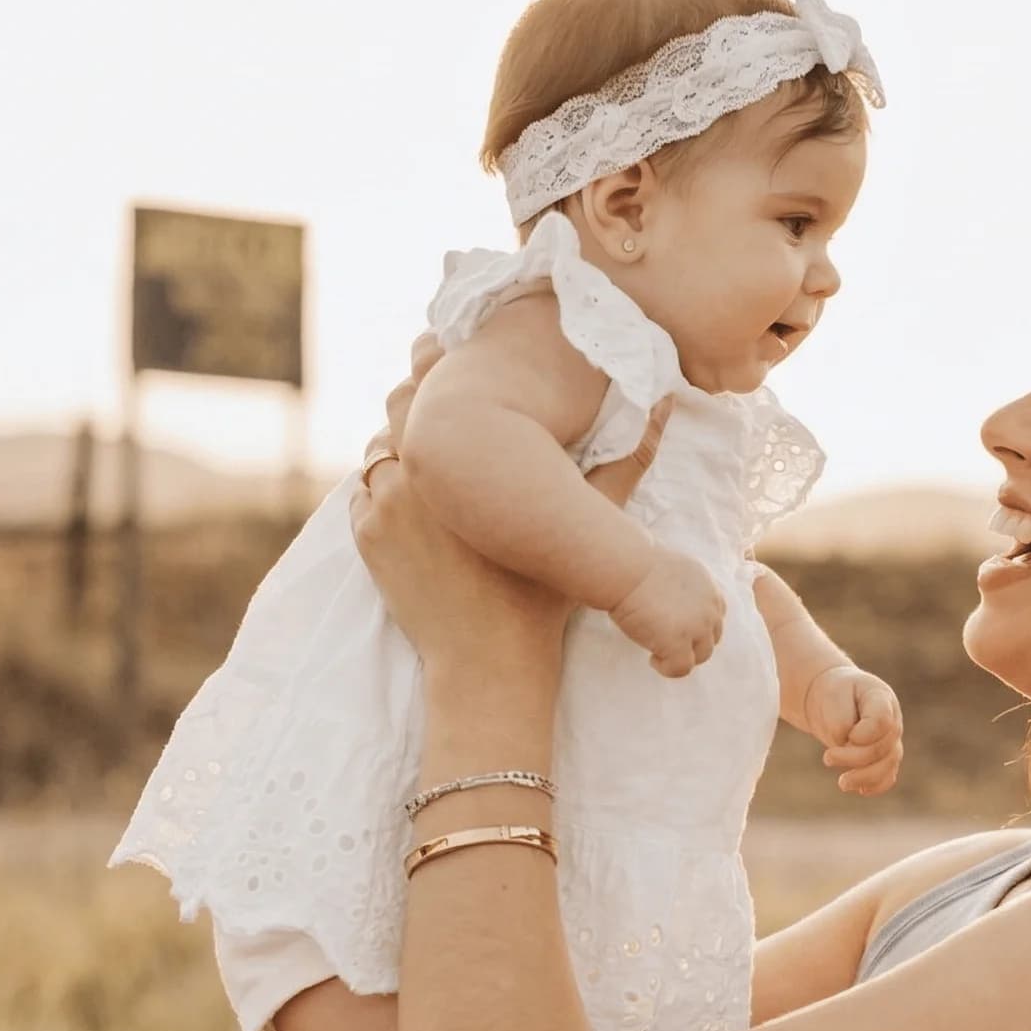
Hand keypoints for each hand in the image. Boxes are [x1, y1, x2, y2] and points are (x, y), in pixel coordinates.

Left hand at [352, 332, 673, 676]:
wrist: (488, 664)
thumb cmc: (542, 596)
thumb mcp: (590, 522)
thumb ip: (626, 460)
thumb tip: (666, 406)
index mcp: (470, 453)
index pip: (435, 376)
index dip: (443, 366)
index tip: (458, 369)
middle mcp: (417, 468)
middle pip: (399, 403)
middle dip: (418, 404)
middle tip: (445, 415)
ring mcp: (385, 505)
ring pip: (378, 448)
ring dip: (399, 449)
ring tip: (432, 465)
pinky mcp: (367, 538)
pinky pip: (363, 493)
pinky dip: (383, 492)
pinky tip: (416, 507)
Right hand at [609, 545, 725, 679]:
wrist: (624, 571)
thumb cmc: (635, 568)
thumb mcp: (674, 573)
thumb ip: (685, 591)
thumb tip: (679, 613)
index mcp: (708, 588)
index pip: (715, 616)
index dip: (697, 626)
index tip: (676, 627)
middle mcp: (710, 608)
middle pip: (711, 638)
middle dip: (691, 643)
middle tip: (665, 642)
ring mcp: (698, 626)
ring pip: (701, 655)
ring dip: (682, 657)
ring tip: (657, 652)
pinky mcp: (680, 642)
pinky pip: (682, 668)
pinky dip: (668, 668)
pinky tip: (652, 659)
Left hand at [802, 665, 903, 796]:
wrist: (835, 700)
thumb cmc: (834, 694)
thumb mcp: (832, 696)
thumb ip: (840, 719)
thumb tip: (847, 744)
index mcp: (882, 698)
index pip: (883, 721)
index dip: (865, 734)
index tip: (846, 736)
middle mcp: (893, 721)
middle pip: (882, 748)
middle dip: (854, 758)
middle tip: (827, 757)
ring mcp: (892, 741)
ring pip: (887, 766)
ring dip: (864, 778)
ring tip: (842, 783)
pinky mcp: (885, 759)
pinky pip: (887, 778)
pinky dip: (875, 786)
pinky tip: (859, 790)